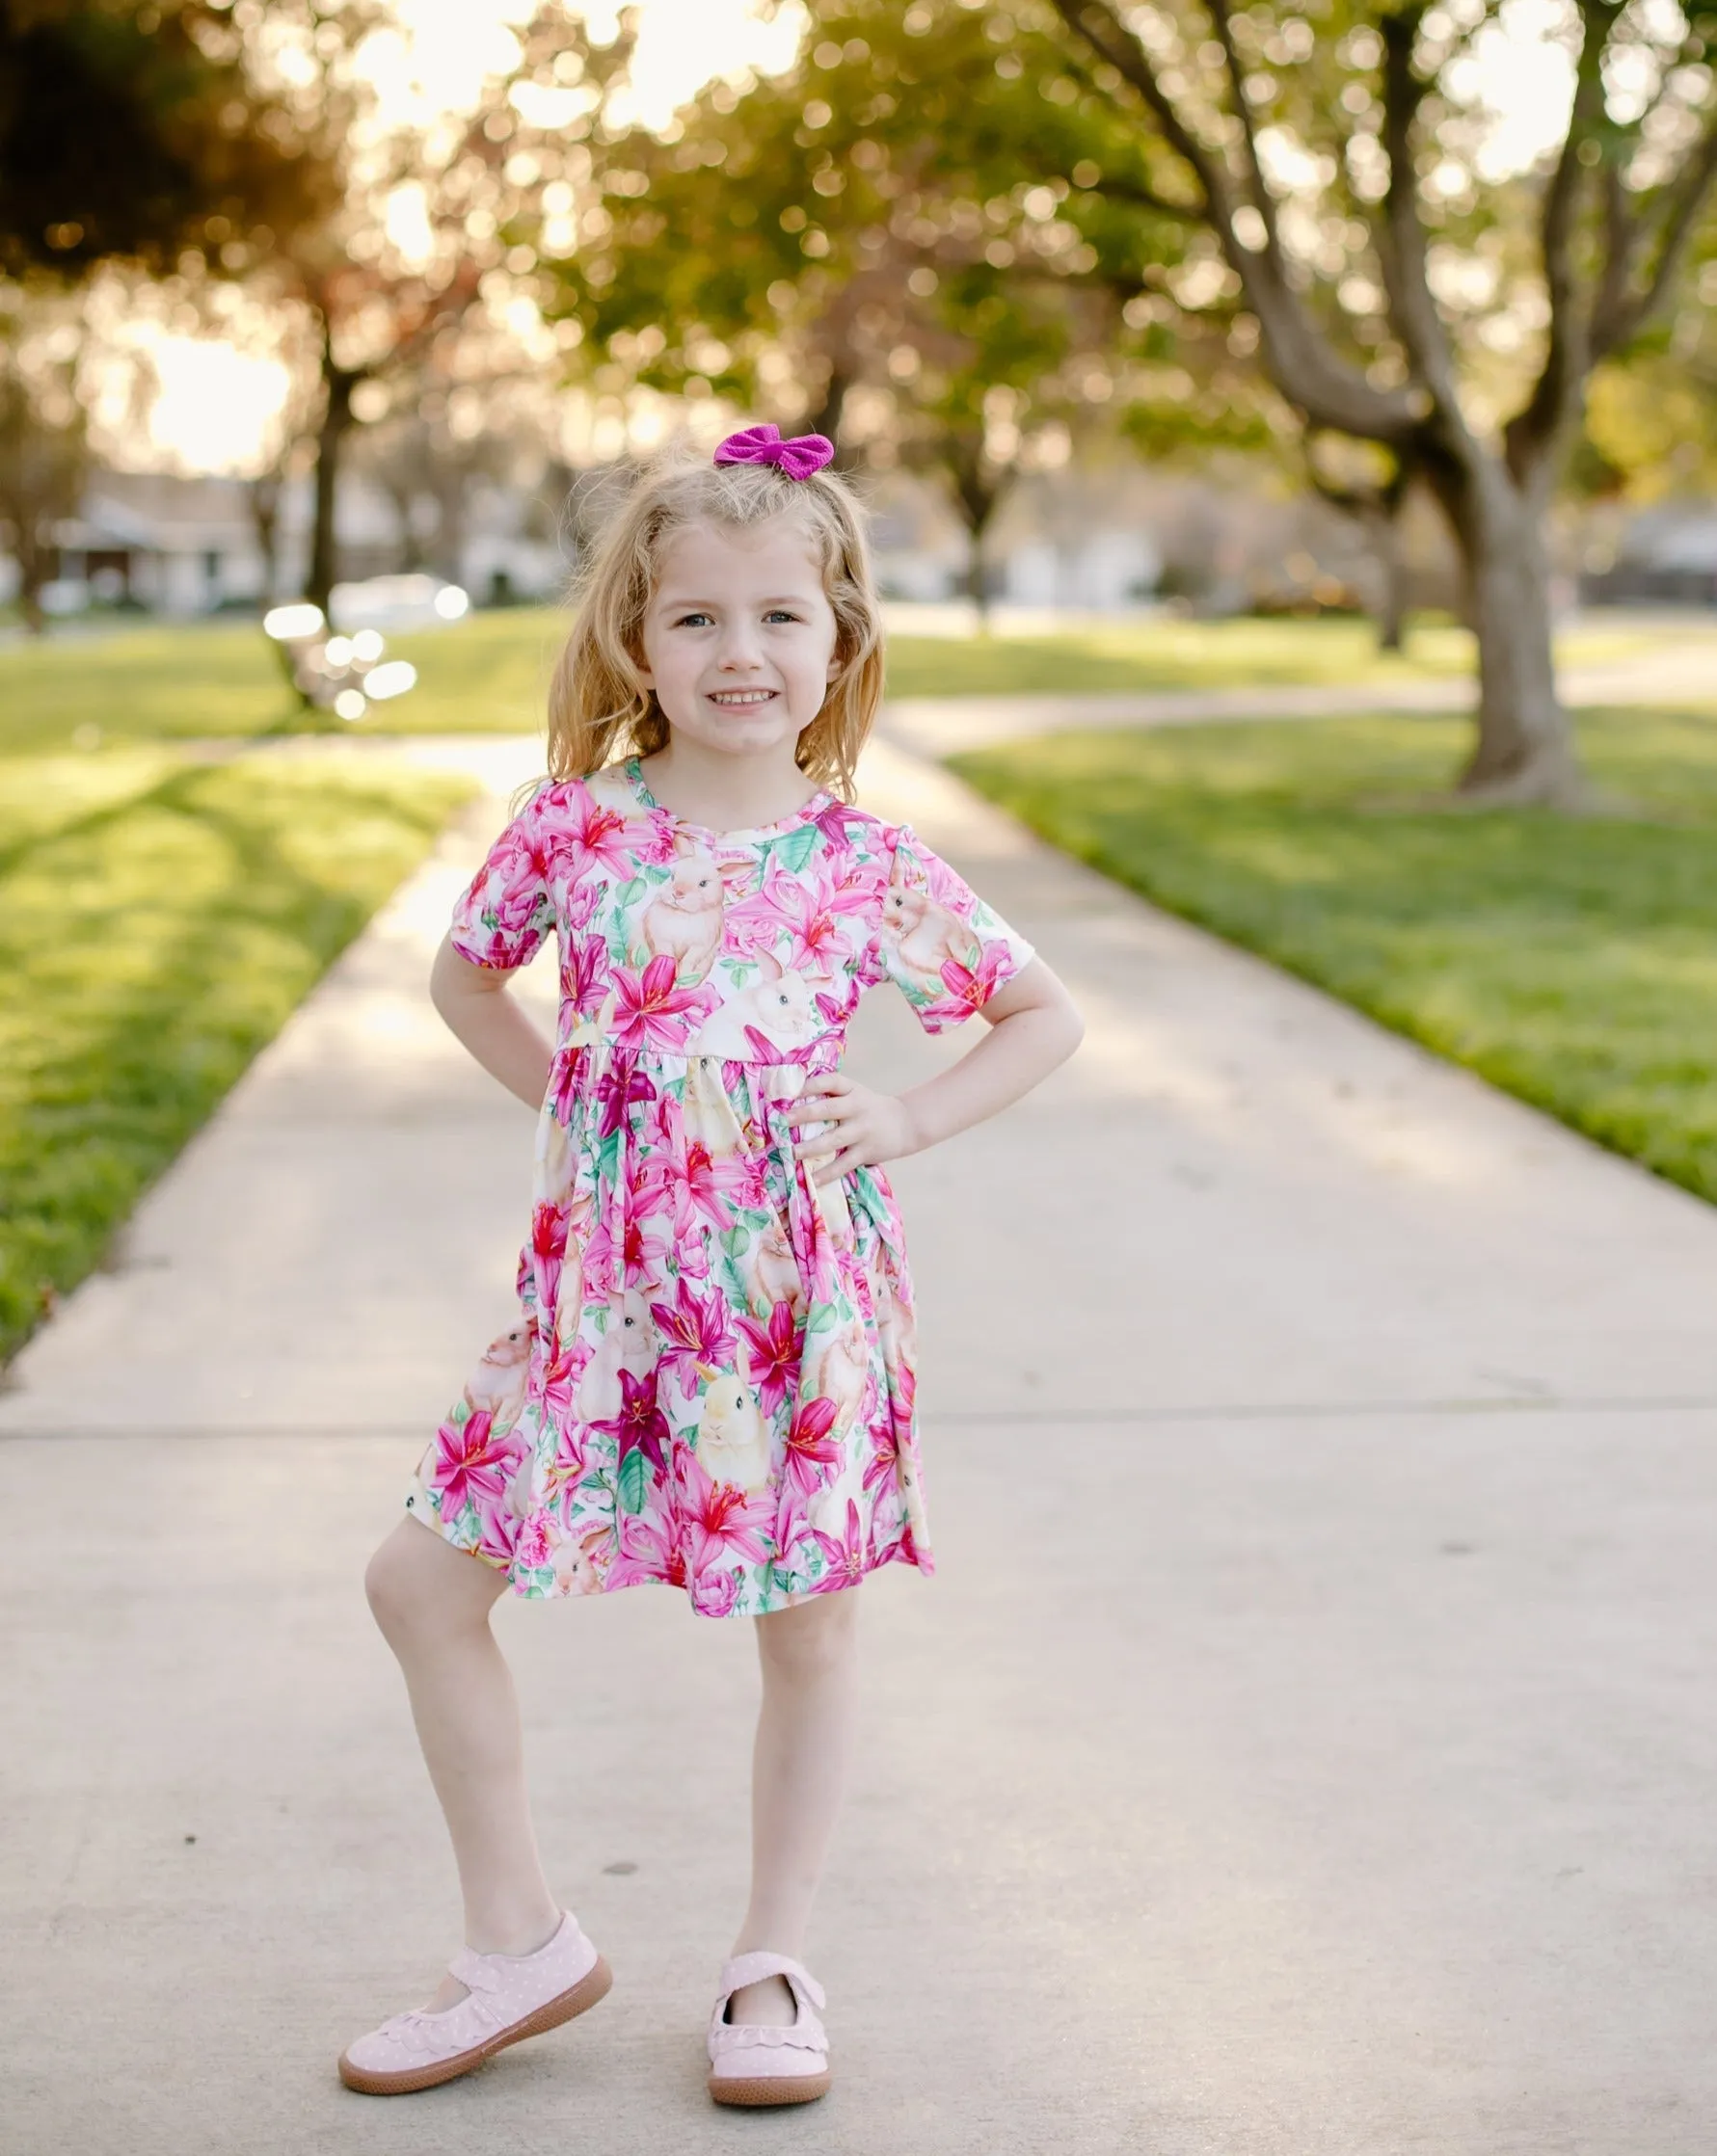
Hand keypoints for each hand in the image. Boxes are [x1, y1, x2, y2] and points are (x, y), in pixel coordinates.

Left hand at [782, 1072, 915, 1185]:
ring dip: (811, 1146)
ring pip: (834, 1139)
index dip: (809, 1085)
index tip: (788, 1092)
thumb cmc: (869, 1109)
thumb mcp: (855, 1094)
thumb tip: (790, 1105)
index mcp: (852, 1090)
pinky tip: (813, 1179)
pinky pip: (844, 1164)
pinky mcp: (866, 1151)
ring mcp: (862, 1130)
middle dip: (803, 1114)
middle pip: (828, 1108)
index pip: (830, 1082)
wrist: (906, 1123)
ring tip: (792, 1152)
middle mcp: (857, 1107)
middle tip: (782, 1120)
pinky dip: (828, 1173)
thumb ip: (831, 1097)